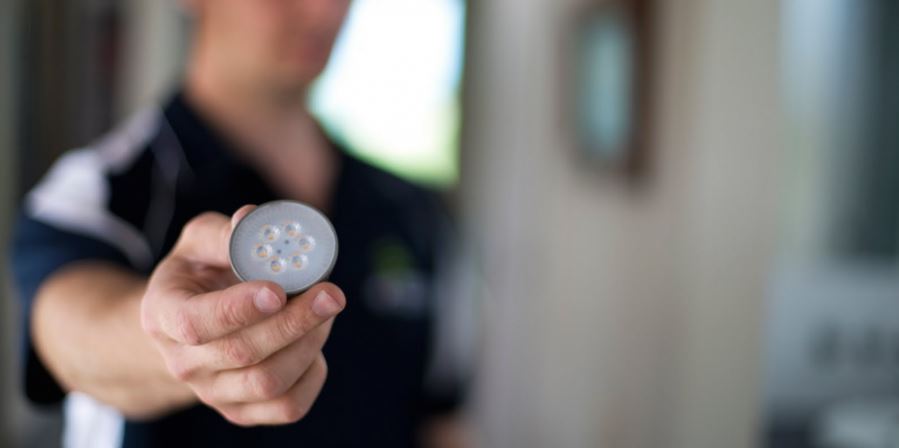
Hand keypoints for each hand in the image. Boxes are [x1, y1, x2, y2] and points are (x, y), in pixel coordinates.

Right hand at [140, 205, 345, 425]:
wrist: (187, 327)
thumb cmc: (198, 274)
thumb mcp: (199, 243)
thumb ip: (225, 233)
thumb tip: (250, 220)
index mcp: (164, 315)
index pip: (196, 323)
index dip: (238, 309)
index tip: (278, 290)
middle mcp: (183, 362)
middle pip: (243, 352)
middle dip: (294, 322)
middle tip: (330, 293)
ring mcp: (212, 392)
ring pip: (269, 382)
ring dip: (309, 343)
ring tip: (324, 309)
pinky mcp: (242, 411)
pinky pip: (288, 407)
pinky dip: (313, 374)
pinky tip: (314, 340)